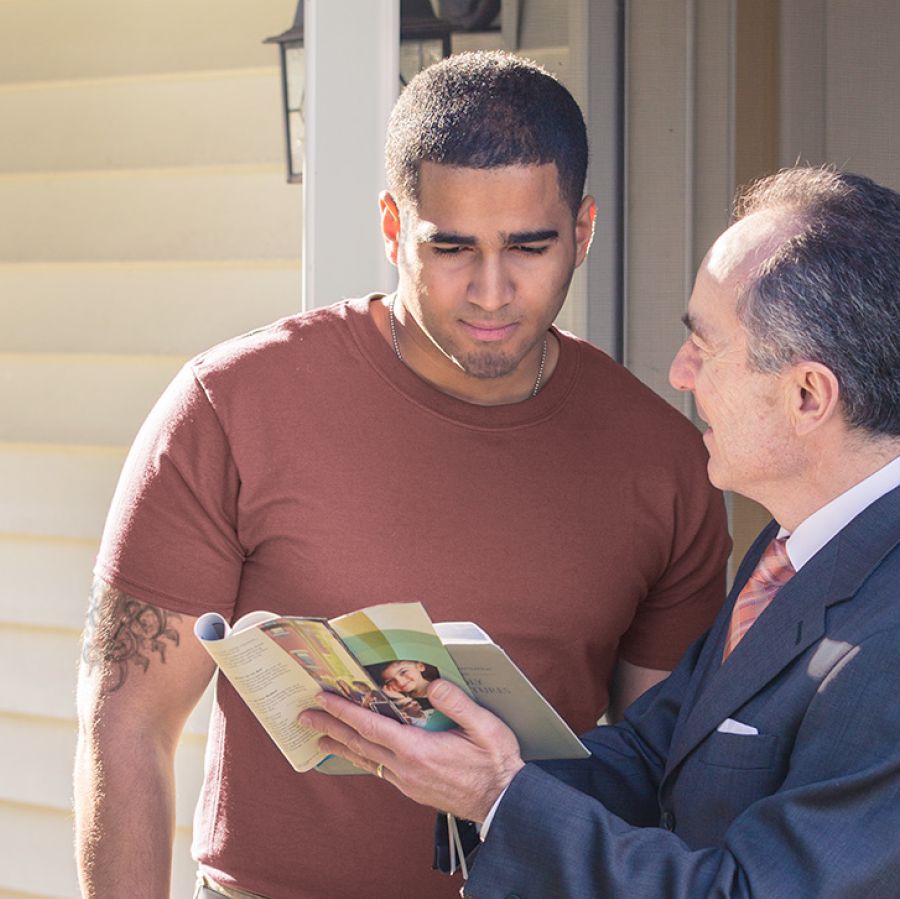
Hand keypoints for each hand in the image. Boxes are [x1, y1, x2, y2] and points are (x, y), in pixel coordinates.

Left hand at [300, 679, 524, 821]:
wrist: (502, 803)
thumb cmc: (495, 763)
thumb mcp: (484, 726)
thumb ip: (457, 703)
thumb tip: (432, 683)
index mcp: (417, 750)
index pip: (371, 727)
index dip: (344, 711)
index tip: (323, 698)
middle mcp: (405, 768)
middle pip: (359, 744)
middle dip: (329, 727)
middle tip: (304, 716)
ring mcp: (407, 781)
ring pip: (366, 760)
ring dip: (340, 745)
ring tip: (318, 738)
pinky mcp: (412, 788)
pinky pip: (378, 769)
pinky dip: (361, 757)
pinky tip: (358, 754)